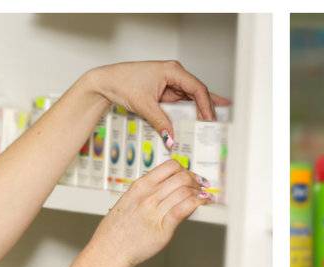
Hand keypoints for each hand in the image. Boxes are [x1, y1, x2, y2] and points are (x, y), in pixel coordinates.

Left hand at [84, 60, 229, 140]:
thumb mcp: (145, 106)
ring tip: (212, 126)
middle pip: (198, 93)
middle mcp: (174, 74)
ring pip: (192, 99)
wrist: (108, 82)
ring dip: (200, 112)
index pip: (197, 88)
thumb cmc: (123, 83)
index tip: (210, 122)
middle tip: (216, 127)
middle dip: (208, 110)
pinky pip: (182, 104)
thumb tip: (172, 140)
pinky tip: (200, 120)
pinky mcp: (166, 92)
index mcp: (173, 70)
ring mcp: (171, 83)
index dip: (207, 106)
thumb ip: (161, 123)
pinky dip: (190, 113)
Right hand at [90, 159, 207, 266]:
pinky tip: (202, 202)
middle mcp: (148, 196)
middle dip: (195, 180)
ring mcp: (156, 211)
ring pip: (184, 191)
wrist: (109, 251)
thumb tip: (166, 192)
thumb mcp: (129, 203)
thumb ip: (147, 195)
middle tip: (200, 186)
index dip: (184, 170)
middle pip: (180, 177)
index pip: (169, 167)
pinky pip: (183, 209)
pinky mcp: (163, 228)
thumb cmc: (116, 232)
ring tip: (203, 195)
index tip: (190, 176)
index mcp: (140, 186)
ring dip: (199, 191)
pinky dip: (197, 202)